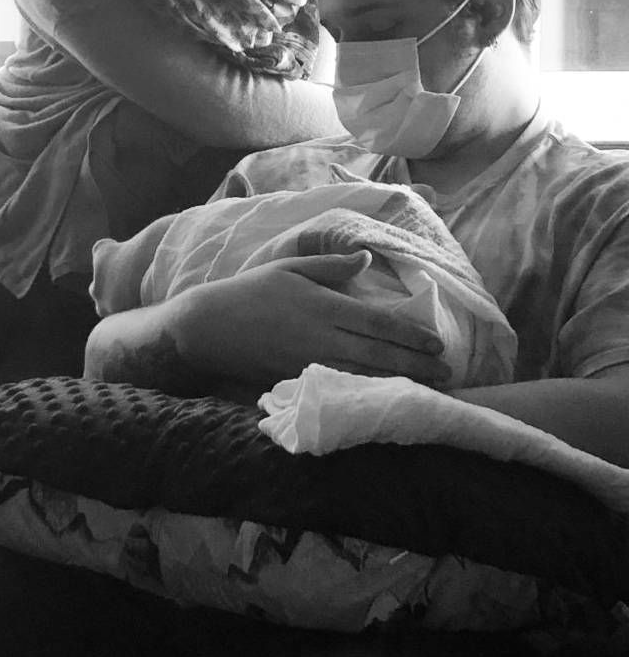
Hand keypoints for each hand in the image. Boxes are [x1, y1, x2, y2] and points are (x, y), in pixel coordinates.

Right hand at [170, 250, 449, 392]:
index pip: (379, 322)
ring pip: (366, 375)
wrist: (210, 329)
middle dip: (417, 364)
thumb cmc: (250, 292)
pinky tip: (388, 397)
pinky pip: (342, 388)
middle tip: (448, 373)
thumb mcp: (290, 268)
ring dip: (401, 382)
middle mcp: (323, 337)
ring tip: (429, 389)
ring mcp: (312, 363)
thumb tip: (367, 259)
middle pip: (380, 353)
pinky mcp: (299, 381)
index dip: (411, 335)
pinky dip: (369, 393)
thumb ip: (331, 267)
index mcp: (324, 306)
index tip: (438, 344)